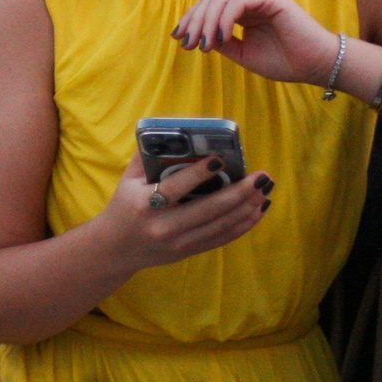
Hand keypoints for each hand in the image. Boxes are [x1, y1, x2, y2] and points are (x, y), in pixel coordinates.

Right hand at [88, 149, 271, 275]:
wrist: (116, 248)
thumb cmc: (125, 205)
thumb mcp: (128, 178)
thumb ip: (148, 154)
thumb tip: (175, 130)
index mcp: (145, 204)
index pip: (175, 187)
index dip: (198, 174)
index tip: (220, 159)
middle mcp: (164, 226)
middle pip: (208, 209)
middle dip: (239, 192)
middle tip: (262, 177)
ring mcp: (179, 242)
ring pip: (220, 225)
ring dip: (247, 207)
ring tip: (265, 189)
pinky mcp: (189, 251)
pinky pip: (222, 238)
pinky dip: (243, 224)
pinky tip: (258, 210)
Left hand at [172, 0, 340, 88]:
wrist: (315, 66)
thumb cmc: (285, 61)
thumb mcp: (244, 53)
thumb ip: (222, 42)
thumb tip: (198, 36)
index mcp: (244, 10)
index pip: (211, 6)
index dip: (192, 20)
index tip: (179, 39)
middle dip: (194, 20)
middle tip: (187, 42)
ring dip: (207, 21)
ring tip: (202, 43)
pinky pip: (238, 2)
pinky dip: (224, 19)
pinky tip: (220, 36)